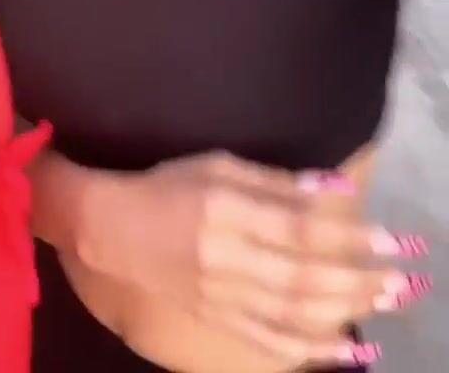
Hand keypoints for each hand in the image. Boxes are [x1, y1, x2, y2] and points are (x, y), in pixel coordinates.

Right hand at [79, 152, 428, 368]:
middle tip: (405, 278)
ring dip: (347, 313)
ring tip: (387, 304)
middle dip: (360, 280)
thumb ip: (275, 182)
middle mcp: (225, 259)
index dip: (349, 237)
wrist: (109, 230)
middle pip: (302, 278)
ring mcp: (221, 297)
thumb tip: (335, 190)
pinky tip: (346, 350)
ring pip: (292, 315)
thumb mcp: (217, 165)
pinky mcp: (217, 320)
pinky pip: (268, 342)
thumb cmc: (167, 186)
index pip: (298, 230)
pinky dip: (310, 350)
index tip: (392, 237)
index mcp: (225, 212)